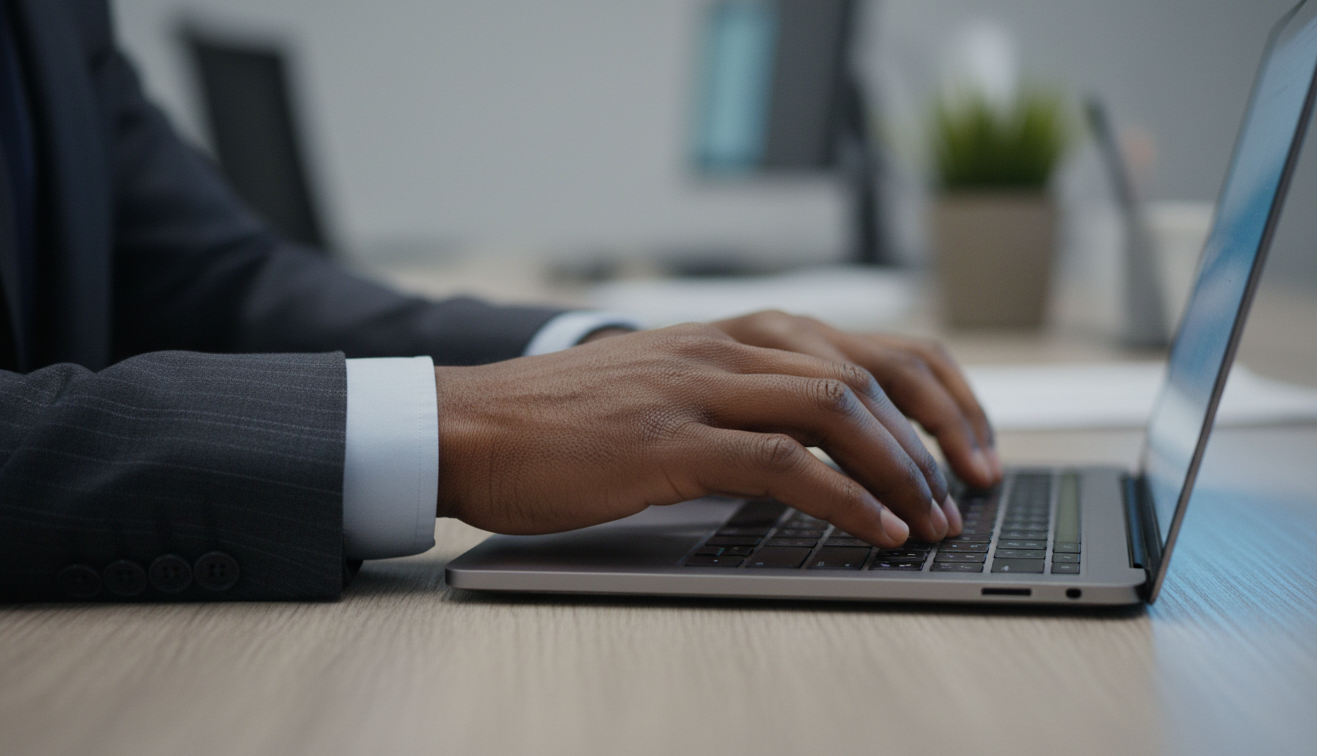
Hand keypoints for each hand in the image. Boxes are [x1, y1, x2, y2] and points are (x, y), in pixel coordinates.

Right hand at [435, 323, 958, 547]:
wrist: (473, 423)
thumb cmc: (567, 418)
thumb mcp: (669, 385)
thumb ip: (739, 397)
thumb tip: (815, 443)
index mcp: (736, 334)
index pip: (871, 345)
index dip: (940, 391)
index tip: (973, 441)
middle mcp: (730, 347)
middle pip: (873, 370)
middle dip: (944, 429)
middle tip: (980, 482)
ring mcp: (699, 389)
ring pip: (838, 409)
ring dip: (905, 467)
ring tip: (938, 517)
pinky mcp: (669, 440)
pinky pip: (781, 463)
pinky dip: (843, 498)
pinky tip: (875, 529)